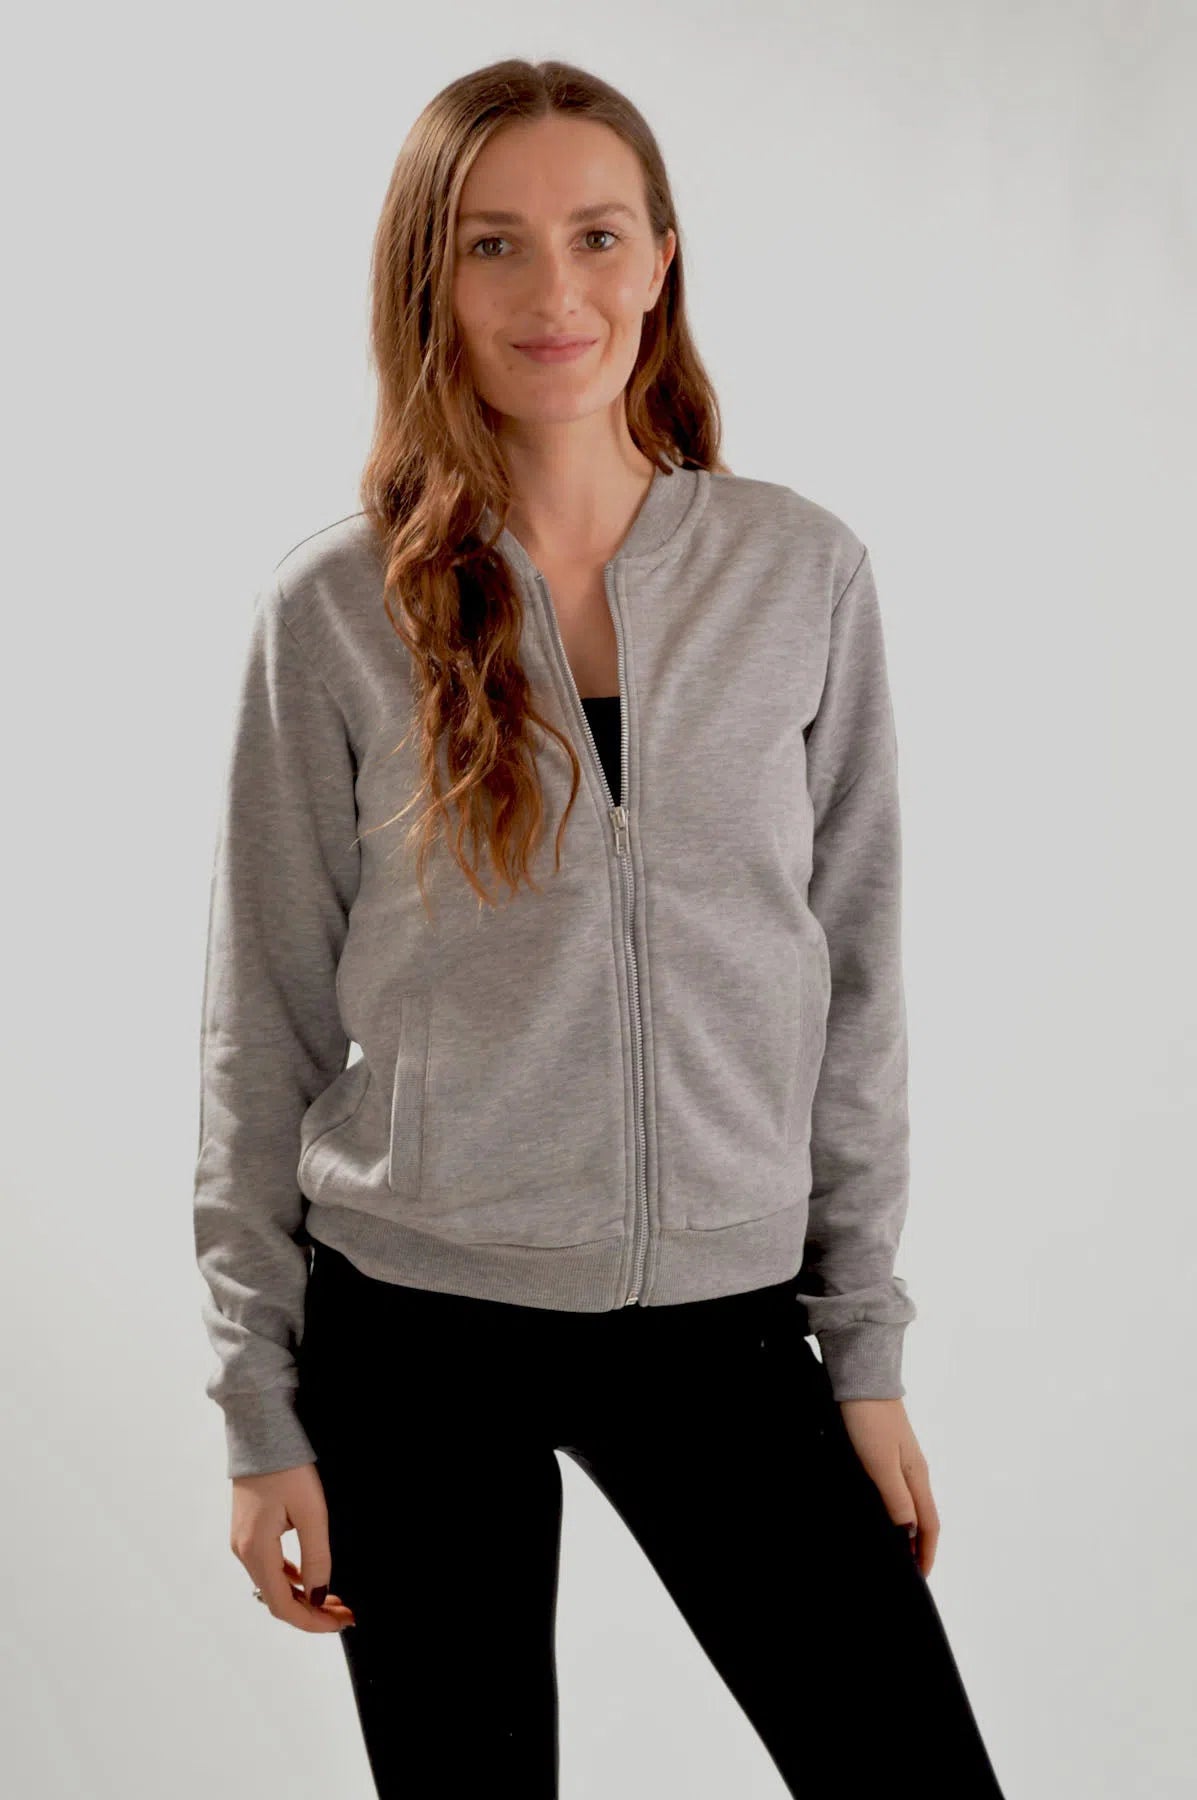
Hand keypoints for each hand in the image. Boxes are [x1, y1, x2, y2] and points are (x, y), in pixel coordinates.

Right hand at [230, 1463, 356, 1631]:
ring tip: (335, 1598)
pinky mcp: (248, 1531)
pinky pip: (269, 1566)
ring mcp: (242, 1542)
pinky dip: (291, 1579)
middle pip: (277, 1600)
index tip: (341, 1622)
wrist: (261, 1433)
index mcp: (256, 1550)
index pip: (283, 1606)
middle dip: (312, 1611)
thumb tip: (319, 1596)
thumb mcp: (311, 1512)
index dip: (313, 1621)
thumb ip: (316, 1557)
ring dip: (303, 1596)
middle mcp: (243, 1551)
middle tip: (344, 1612)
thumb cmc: (286, 1467)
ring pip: (273, 1585)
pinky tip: (311, 1577)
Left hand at [836, 1398, 939, 1577]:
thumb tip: (909, 1532)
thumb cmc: (870, 1421)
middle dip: (918, 1546)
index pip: (929, 1524)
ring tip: (895, 1548)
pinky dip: (895, 1510)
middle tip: (906, 1569)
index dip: (926, 1552)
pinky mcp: (887, 1450)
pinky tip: (881, 1512)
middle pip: (923, 1516)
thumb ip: (896, 1499)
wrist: (862, 1381)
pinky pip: (897, 1489)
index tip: (920, 1577)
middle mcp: (915, 1470)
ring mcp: (902, 1459)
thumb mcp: (880, 1464)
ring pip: (910, 1503)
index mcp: (917, 1476)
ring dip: (907, 1529)